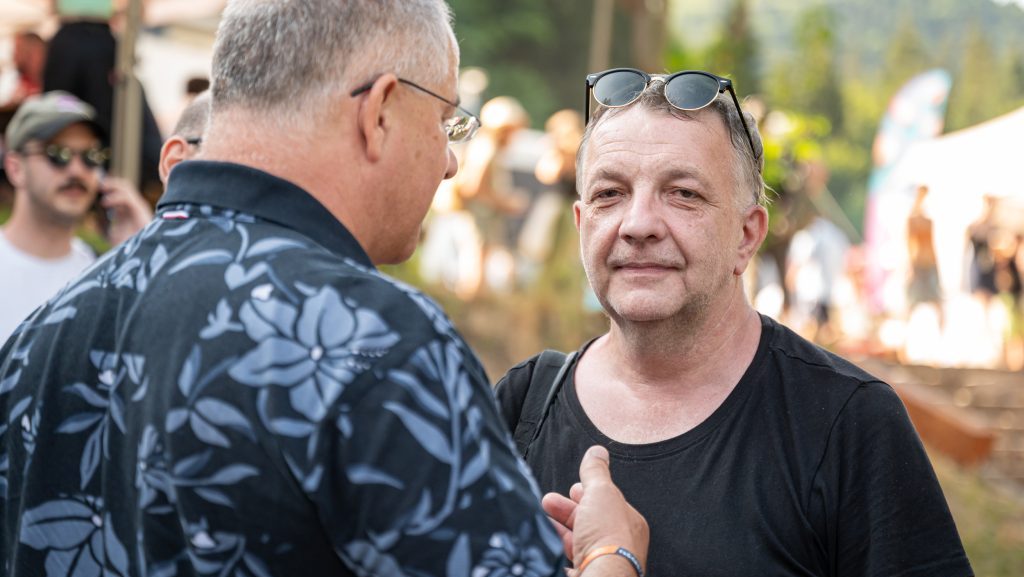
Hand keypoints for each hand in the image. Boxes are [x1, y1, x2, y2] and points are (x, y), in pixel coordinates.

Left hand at [99, 176, 152, 245]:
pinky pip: (128, 198)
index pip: (118, 190)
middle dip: (109, 182)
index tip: (92, 185)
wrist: (137, 256)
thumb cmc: (126, 247)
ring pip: (126, 188)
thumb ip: (101, 223)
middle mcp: (135, 206)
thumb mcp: (109, 233)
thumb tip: (92, 212)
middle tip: (94, 183)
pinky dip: (115, 197)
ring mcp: (139, 208)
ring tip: (99, 188)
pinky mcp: (141, 212)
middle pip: (123, 186)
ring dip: (112, 185)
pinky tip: (105, 202)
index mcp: (127, 210)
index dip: (107, 186)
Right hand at [541, 446, 647, 575]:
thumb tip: (597, 452)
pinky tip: (546, 549)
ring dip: (558, 532)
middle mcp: (619, 546)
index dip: (586, 494)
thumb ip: (596, 472)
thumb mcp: (601, 492)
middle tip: (547, 502)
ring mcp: (603, 564)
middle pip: (588, 523)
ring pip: (578, 544)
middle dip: (566, 511)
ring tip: (540, 524)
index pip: (605, 503)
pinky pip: (568, 563)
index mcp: (628, 523)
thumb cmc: (607, 538)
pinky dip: (556, 554)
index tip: (569, 489)